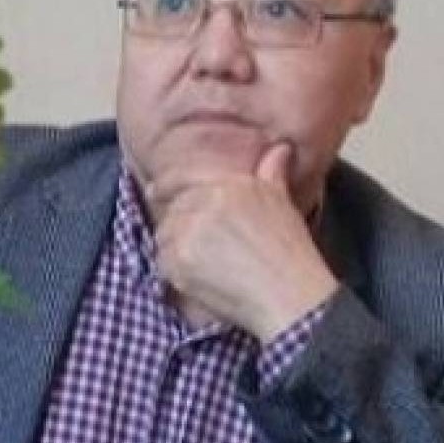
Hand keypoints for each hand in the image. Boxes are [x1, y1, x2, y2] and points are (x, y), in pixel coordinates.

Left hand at [146, 141, 338, 341]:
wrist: (288, 294)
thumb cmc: (290, 251)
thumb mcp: (282, 201)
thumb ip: (273, 171)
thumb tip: (280, 148)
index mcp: (227, 185)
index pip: (182, 177)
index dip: (165, 184)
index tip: (154, 190)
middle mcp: (204, 203)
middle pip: (172, 210)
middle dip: (179, 225)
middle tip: (194, 244)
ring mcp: (188, 232)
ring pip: (164, 236)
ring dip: (174, 248)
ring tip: (199, 263)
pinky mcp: (179, 261)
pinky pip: (162, 262)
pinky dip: (173, 270)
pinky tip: (196, 277)